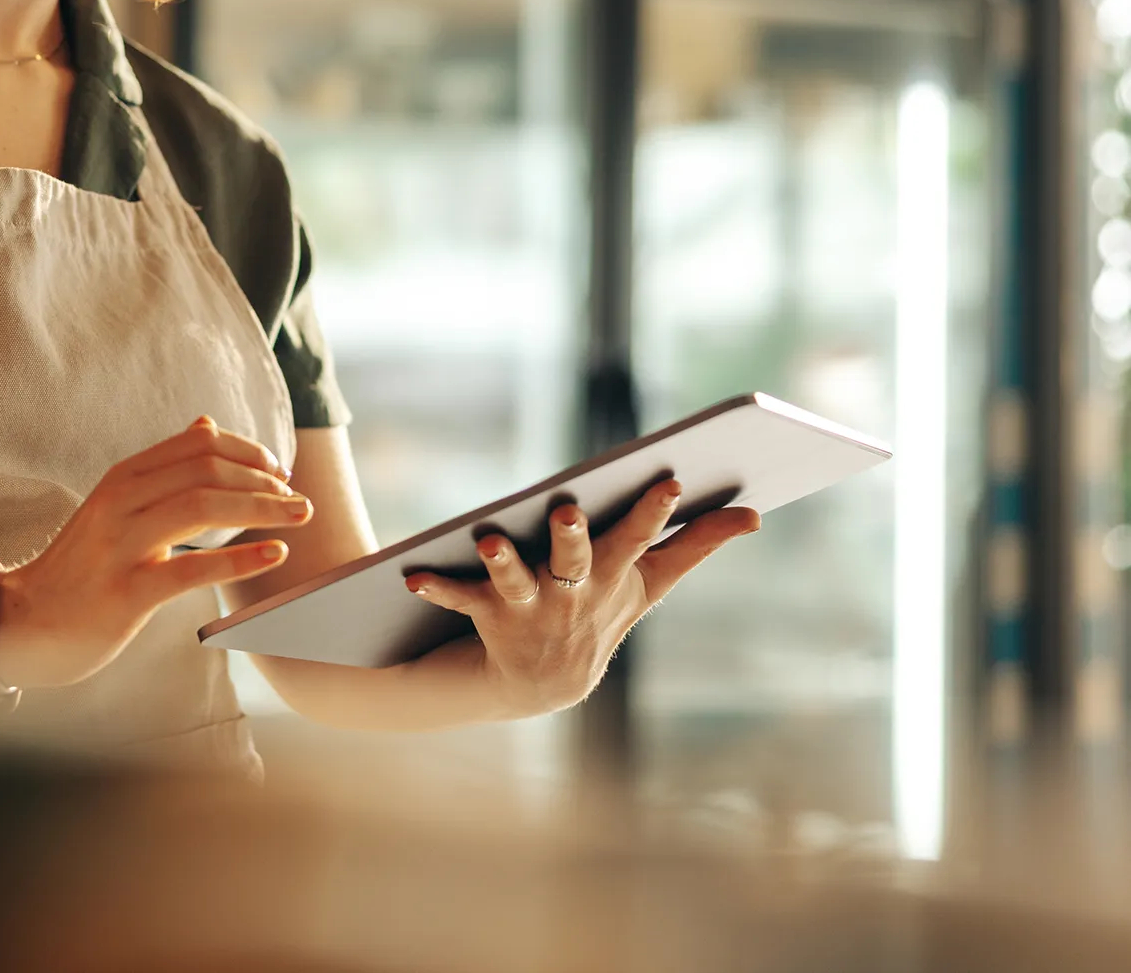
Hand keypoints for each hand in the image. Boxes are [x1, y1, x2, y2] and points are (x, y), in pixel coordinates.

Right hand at [0, 417, 311, 689]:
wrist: (25, 621)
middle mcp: (119, 502)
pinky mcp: (127, 591)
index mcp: (122, 478)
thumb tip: (207, 425)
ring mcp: (120, 545)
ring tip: (299, 516)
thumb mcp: (117, 506)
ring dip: (262, 508)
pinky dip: (240, 559)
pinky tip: (274, 554)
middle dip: (263, 480)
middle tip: (299, 499)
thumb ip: (162, 468)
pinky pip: (192, 568)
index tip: (278, 472)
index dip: (247, 451)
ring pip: (202, 507)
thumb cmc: (83, 566)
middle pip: (205, 470)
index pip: (196, 445)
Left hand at [402, 480, 761, 716]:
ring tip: (486, 539)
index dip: (654, 512)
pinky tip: (410, 575)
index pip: (639, 538)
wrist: (543, 684)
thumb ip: (697, 545)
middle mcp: (574, 593)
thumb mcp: (648, 582)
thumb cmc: (600, 612)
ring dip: (502, 562)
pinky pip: (460, 599)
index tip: (670, 481)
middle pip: (576, 560)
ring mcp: (531, 608)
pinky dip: (436, 586)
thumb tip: (754, 514)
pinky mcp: (489, 616)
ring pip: (516, 580)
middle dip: (573, 537)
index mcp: (614, 576)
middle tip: (567, 510)